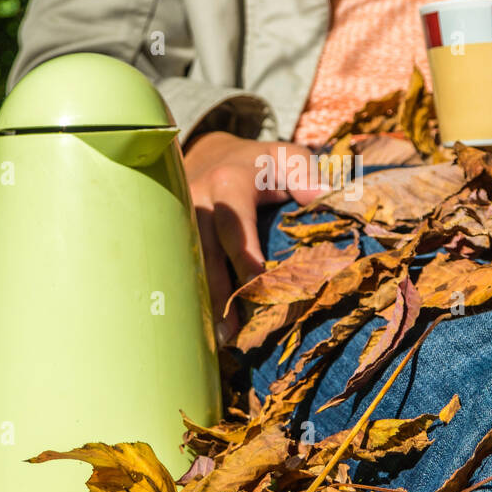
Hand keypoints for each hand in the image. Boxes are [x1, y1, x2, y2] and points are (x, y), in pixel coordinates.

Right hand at [183, 131, 325, 342]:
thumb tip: (322, 198)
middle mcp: (196, 200)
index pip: (234, 226)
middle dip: (217, 291)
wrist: (212, 154)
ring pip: (185, 263)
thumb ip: (307, 174)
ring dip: (199, 299)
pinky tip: (200, 323)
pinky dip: (189, 294)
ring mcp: (177, 218)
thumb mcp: (287, 156)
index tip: (257, 287)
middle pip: (204, 251)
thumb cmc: (260, 163)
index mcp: (227, 183)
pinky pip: (177, 266)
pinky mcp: (169, 232)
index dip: (243, 258)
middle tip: (231, 330)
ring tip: (217, 336)